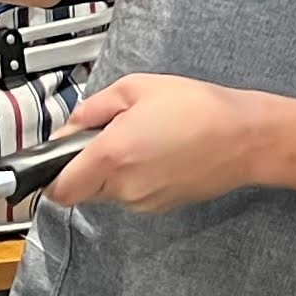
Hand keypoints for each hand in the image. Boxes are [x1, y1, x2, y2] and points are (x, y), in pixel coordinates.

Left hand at [45, 73, 270, 211]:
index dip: (50, 177)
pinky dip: (134, 179)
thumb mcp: (136, 88)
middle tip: (105, 138)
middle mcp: (124, 186)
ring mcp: (143, 201)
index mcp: (111, 155)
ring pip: (107, 194)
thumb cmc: (198, 108)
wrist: (245, 137)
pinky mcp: (161, 207)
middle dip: (82, 168)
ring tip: (140, 142)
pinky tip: (157, 154)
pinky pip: (132, 196)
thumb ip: (93, 108)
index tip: (56, 160)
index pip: (58, 189)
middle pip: (80, 191)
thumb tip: (72, 125)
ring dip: (111, 173)